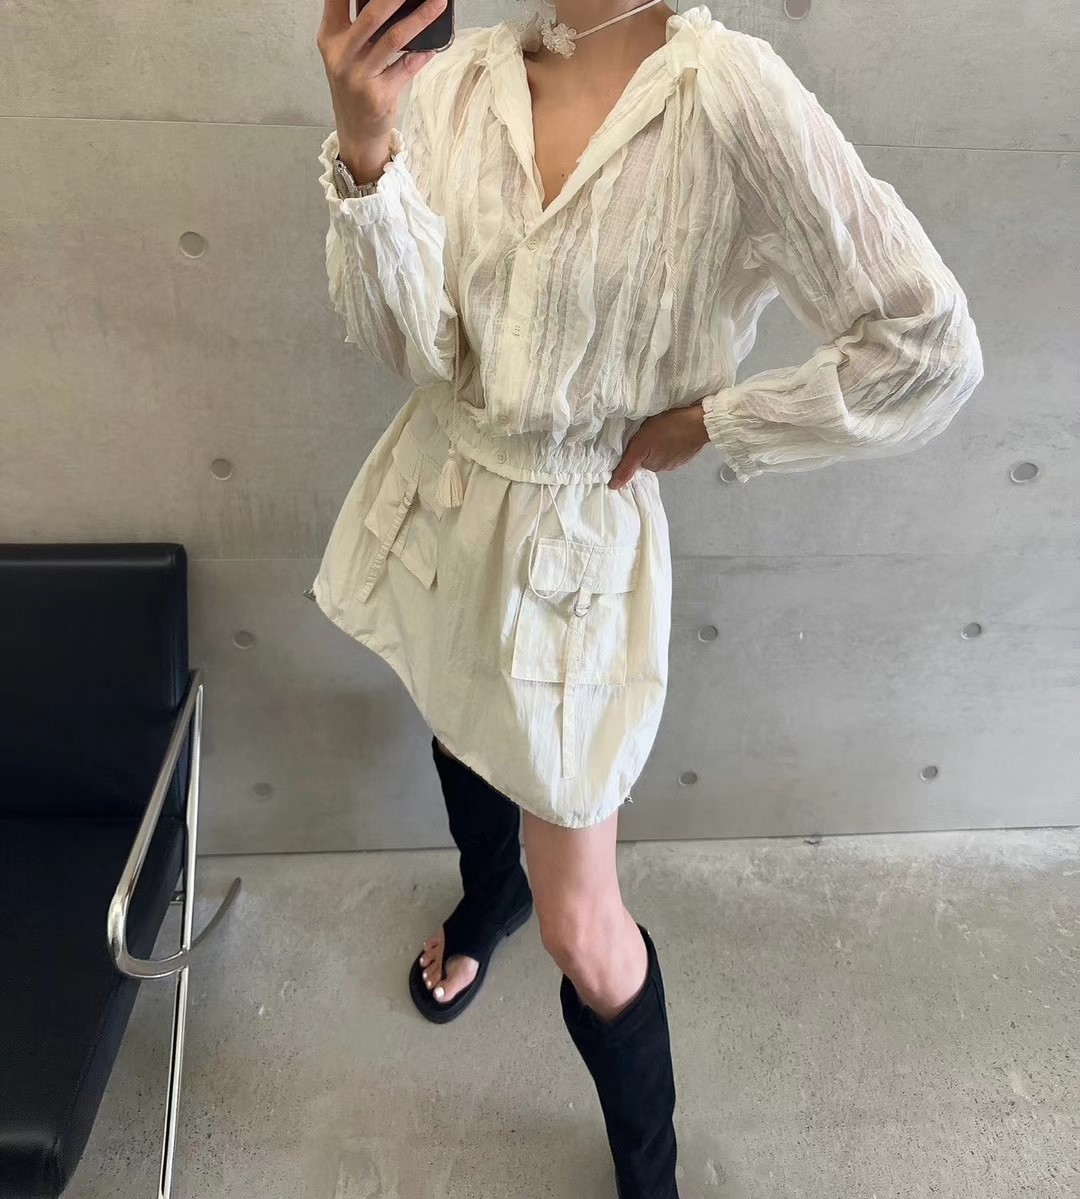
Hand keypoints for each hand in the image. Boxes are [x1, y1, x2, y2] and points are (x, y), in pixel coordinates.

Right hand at [317, 0, 445, 177]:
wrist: (356, 133)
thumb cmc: (354, 87)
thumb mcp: (345, 54)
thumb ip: (358, 27)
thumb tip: (391, 4)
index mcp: (330, 38)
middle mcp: (341, 55)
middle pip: (373, 14)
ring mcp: (359, 77)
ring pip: (394, 38)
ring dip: (420, 18)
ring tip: (438, 3)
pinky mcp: (379, 96)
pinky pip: (407, 68)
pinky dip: (423, 55)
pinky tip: (435, 45)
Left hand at [608, 404, 710, 489]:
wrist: (699, 422)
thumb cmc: (669, 429)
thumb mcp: (640, 445)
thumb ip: (627, 466)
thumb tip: (614, 486)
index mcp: (653, 467)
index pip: (637, 460)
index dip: (636, 448)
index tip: (638, 437)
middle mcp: (666, 467)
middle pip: (650, 456)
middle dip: (648, 445)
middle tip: (650, 430)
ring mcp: (679, 459)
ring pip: (662, 451)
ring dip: (661, 441)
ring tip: (664, 428)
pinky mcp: (688, 451)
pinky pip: (675, 446)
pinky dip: (673, 439)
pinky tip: (675, 429)